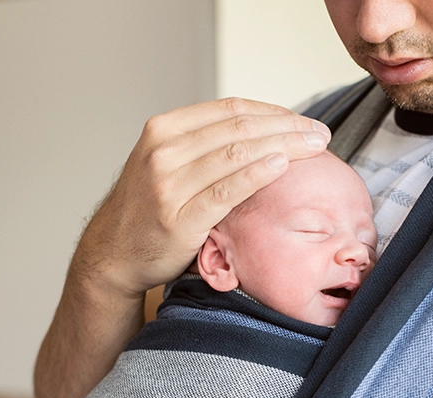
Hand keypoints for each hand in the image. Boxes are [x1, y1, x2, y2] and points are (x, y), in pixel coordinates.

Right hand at [72, 97, 330, 296]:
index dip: (273, 111)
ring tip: (314, 147)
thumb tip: (257, 134)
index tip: (302, 120)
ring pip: (237, 153)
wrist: (113, 254)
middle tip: (320, 133)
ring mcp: (169, 184)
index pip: (230, 109)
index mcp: (163, 130)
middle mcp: (164, 151)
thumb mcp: (166, 165)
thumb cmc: (148, 211)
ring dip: (283, 146)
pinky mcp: (180, 217)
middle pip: (239, 127)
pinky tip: (282, 165)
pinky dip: (258, 174)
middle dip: (286, 126)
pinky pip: (227, 190)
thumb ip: (202, 148)